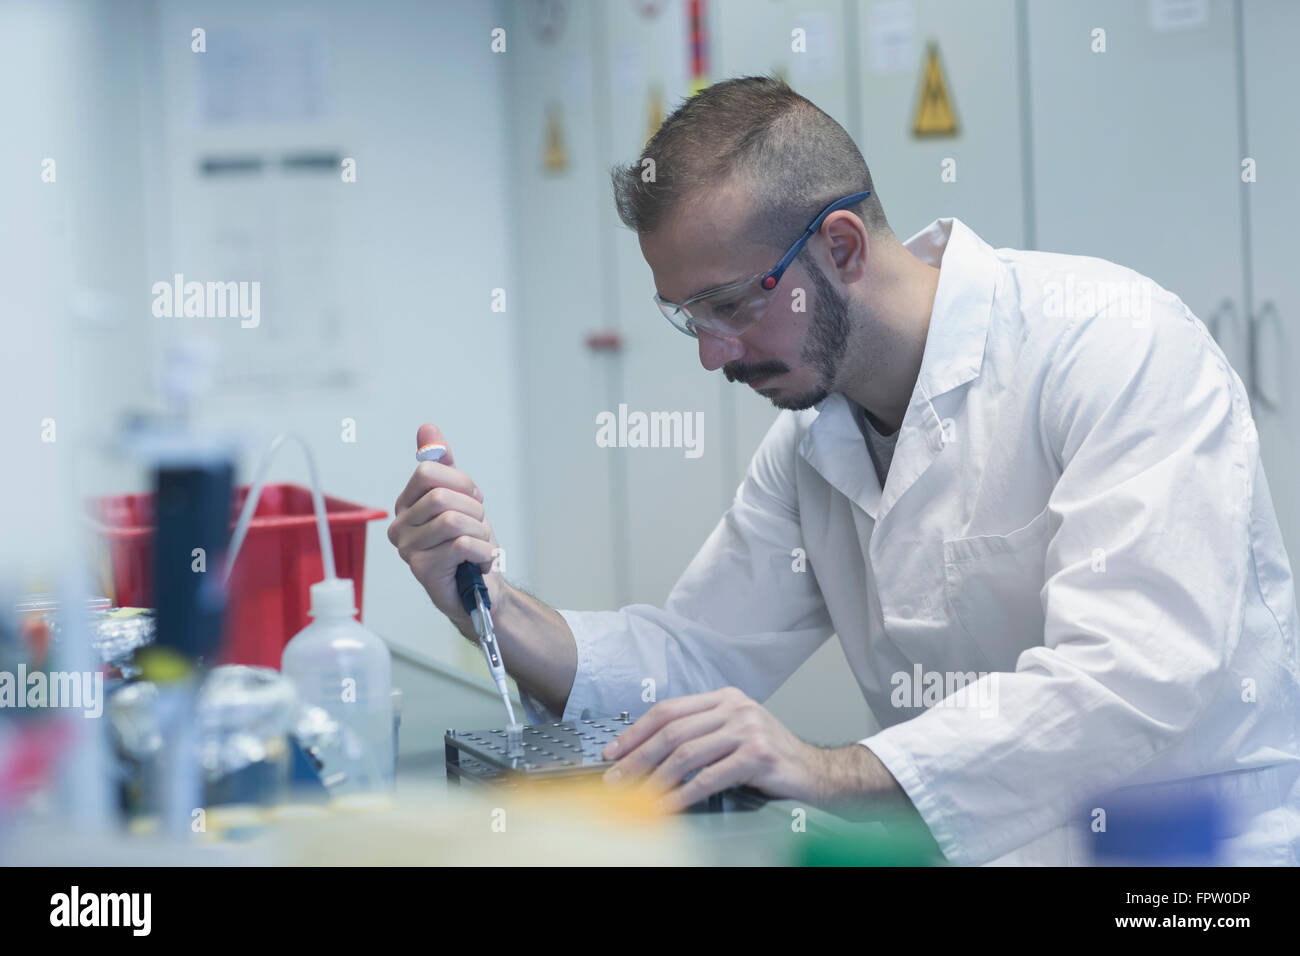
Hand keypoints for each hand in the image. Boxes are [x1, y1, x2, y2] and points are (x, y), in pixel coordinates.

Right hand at [388, 424, 506, 639]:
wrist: (480, 590)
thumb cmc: (468, 544)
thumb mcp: (460, 498)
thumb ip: (443, 464)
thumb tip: (427, 428)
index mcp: (406, 504)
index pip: (428, 472)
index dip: (461, 482)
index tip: (474, 499)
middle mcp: (399, 526)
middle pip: (441, 497)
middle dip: (474, 509)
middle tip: (479, 527)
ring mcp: (407, 549)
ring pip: (452, 520)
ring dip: (480, 532)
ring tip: (480, 544)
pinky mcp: (422, 570)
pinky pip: (461, 544)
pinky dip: (482, 550)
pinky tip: (480, 560)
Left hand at [599, 687, 827, 811]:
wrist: (817, 774)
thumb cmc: (770, 760)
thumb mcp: (734, 736)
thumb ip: (700, 734)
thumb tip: (646, 754)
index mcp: (724, 698)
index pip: (669, 710)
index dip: (636, 731)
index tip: (613, 752)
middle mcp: (735, 707)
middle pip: (673, 730)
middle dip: (638, 757)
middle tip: (616, 779)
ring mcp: (748, 729)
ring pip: (687, 753)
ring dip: (656, 779)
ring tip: (636, 797)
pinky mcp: (758, 755)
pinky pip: (710, 777)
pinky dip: (683, 794)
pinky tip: (668, 806)